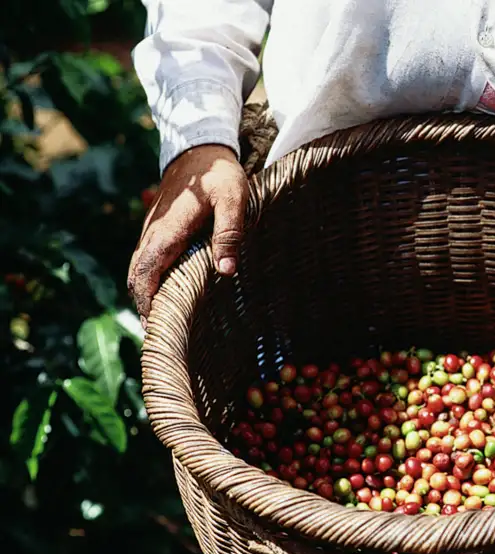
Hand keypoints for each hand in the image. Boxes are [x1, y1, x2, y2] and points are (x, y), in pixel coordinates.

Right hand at [128, 144, 247, 325]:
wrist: (200, 150)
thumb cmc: (219, 175)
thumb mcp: (232, 199)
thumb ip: (229, 233)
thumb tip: (225, 271)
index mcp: (168, 230)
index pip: (146, 272)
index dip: (147, 301)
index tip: (155, 327)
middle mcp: (153, 234)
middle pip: (137, 277)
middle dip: (144, 306)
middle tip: (161, 336)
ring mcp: (152, 232)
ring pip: (139, 270)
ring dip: (147, 295)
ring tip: (164, 324)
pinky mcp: (158, 231)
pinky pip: (148, 261)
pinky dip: (151, 282)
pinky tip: (168, 297)